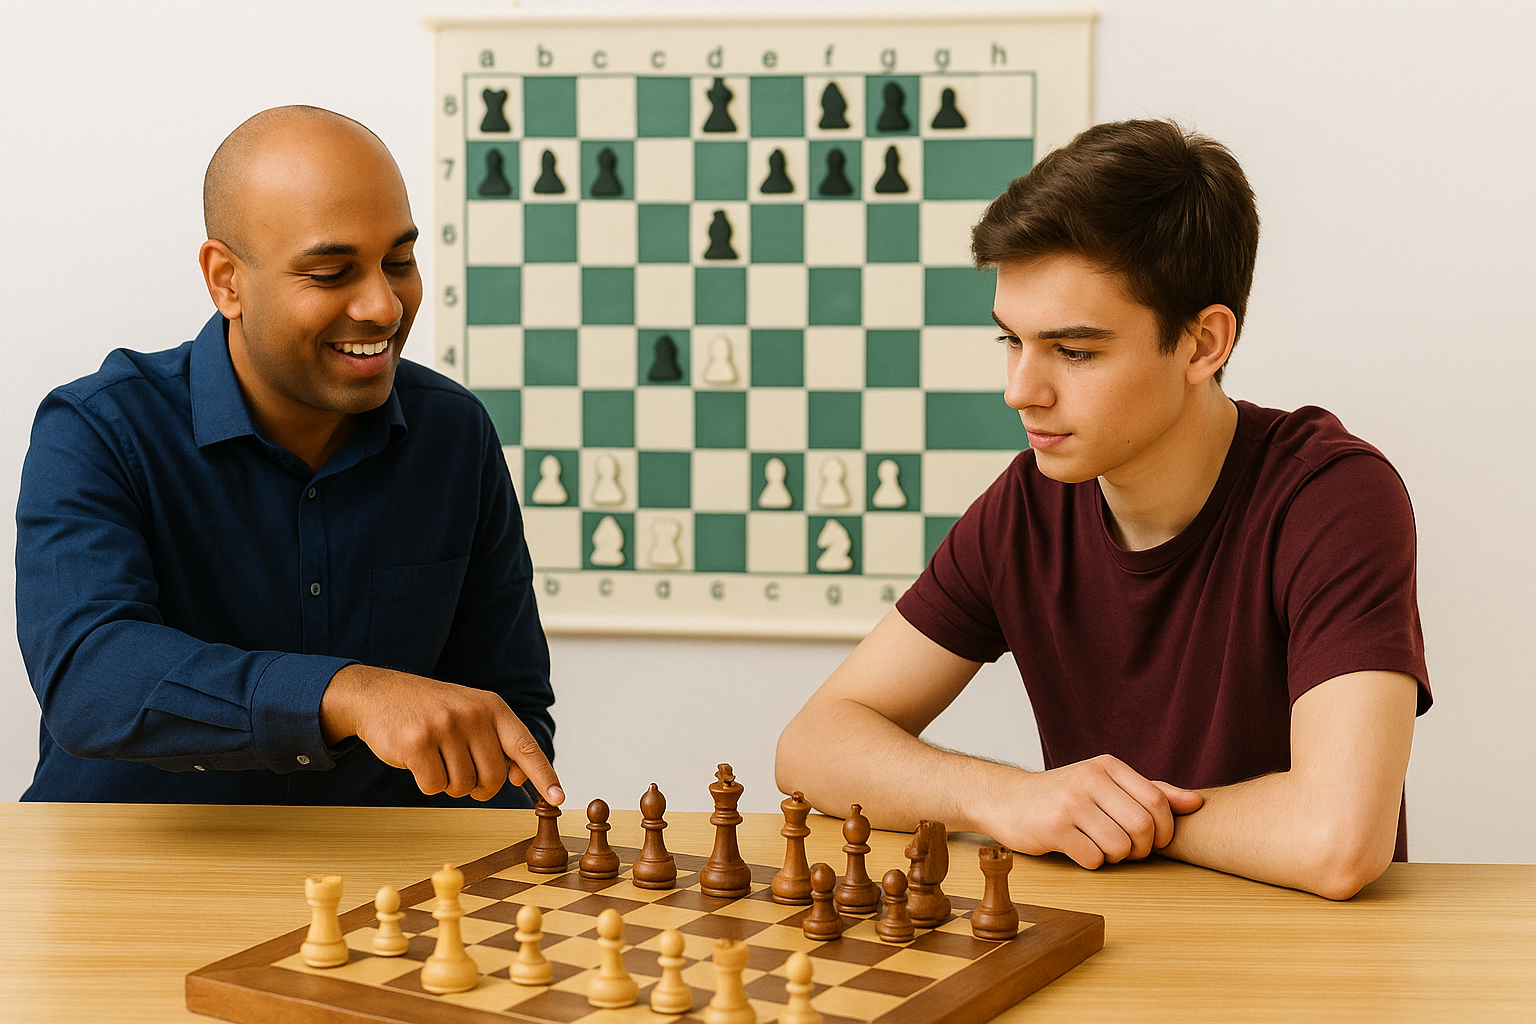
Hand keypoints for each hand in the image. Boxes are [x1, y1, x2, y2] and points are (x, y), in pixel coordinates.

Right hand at [320, 665, 563, 803]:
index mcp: (492, 707)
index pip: (526, 747)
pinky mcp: (417, 742)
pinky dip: (427, 784)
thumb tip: (518, 777)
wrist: (379, 694)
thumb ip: (497, 742)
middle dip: (479, 787)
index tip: (558, 798)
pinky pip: (434, 786)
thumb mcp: (472, 714)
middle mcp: (473, 714)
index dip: (544, 775)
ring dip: (450, 784)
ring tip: (437, 759)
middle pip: (493, 777)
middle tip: (462, 774)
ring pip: (463, 786)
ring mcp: (445, 726)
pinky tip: (417, 761)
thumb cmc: (431, 711)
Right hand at [992, 755, 1202, 868]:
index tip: (1154, 840)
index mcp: (1107, 766)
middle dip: (1143, 849)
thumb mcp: (1106, 785)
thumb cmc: (1064, 795)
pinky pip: (1094, 858)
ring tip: (1102, 848)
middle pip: (1143, 827)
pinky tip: (1080, 851)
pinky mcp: (1054, 827)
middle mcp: (1089, 779)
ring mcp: (1070, 803)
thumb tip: (1197, 802)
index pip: (1158, 801)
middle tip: (1130, 851)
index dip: (1165, 830)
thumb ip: (1151, 791)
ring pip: (1120, 846)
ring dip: (1117, 858)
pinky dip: (1093, 863)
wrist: (1007, 800)